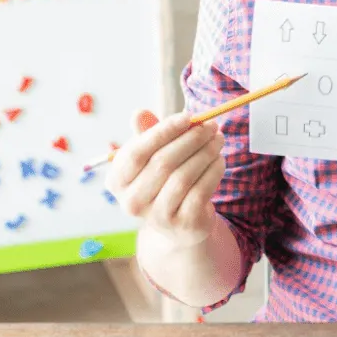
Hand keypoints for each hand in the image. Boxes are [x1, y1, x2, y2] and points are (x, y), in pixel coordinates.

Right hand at [105, 111, 224, 250]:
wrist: (181, 223)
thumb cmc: (164, 180)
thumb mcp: (153, 156)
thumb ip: (148, 135)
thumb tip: (139, 113)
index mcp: (117, 181)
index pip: (136, 153)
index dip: (163, 132)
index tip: (188, 116)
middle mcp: (131, 202)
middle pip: (163, 163)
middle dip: (191, 139)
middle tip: (211, 125)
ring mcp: (157, 217)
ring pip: (183, 176)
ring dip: (205, 153)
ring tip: (218, 139)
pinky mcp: (182, 224)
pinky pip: (200, 191)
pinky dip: (213, 171)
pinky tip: (219, 160)